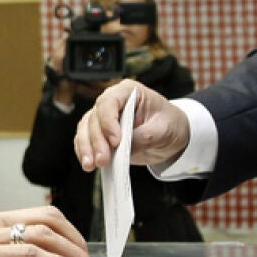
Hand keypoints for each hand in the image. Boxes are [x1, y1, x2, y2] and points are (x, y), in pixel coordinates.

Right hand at [73, 79, 189, 170]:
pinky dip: (84, 152)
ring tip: (91, 165)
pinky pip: (85, 140)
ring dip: (86, 148)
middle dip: (97, 141)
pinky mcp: (101, 134)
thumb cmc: (170, 124)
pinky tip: (88, 164)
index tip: (116, 141)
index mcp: (129, 92)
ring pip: (85, 129)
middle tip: (103, 159)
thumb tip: (124, 147)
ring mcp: (105, 118)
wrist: (171, 136)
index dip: (108, 121)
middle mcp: (113, 102)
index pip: (109, 101)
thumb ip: (143, 136)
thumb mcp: (163, 129)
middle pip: (94, 117)